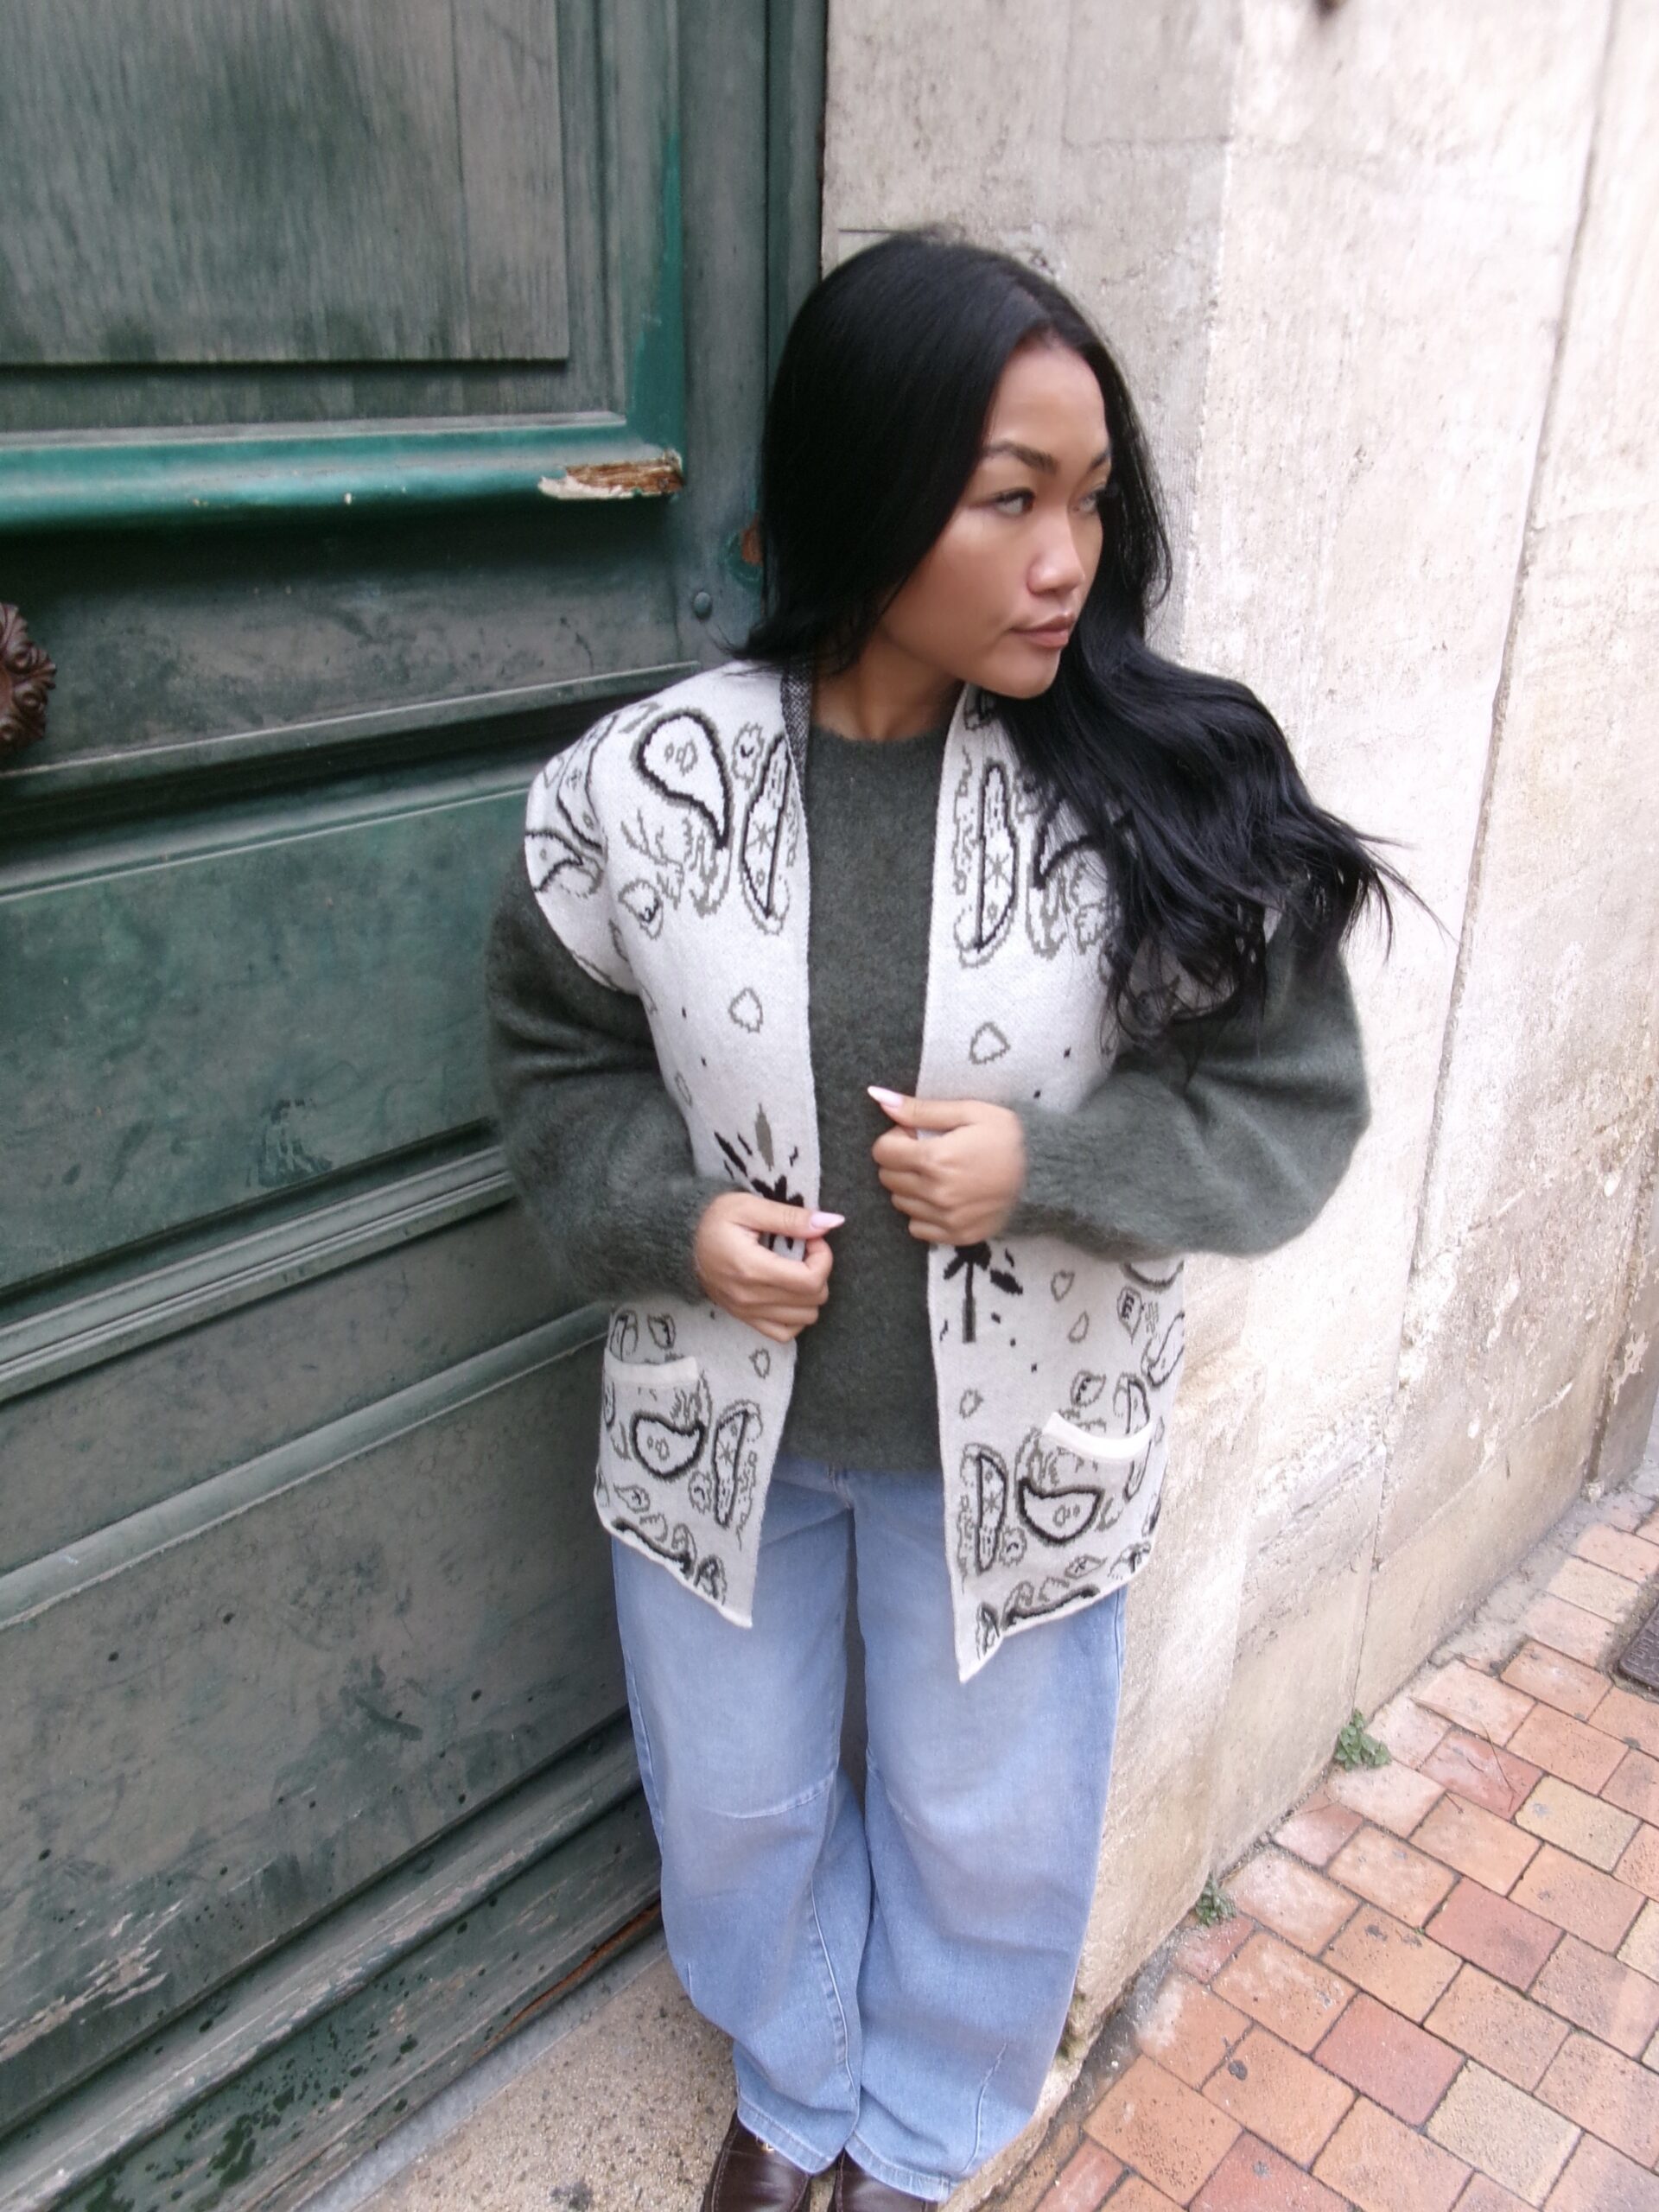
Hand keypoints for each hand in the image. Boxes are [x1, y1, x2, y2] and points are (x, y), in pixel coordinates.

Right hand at [693, 1192, 842, 1343]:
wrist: (680, 1241)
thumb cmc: (713, 1219)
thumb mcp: (749, 1207)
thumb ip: (791, 1218)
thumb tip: (832, 1223)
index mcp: (752, 1269)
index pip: (811, 1281)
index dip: (824, 1258)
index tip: (813, 1240)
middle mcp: (750, 1298)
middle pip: (813, 1300)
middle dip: (819, 1272)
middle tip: (804, 1250)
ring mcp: (747, 1313)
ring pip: (805, 1318)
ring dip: (810, 1293)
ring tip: (796, 1269)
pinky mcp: (745, 1319)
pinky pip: (785, 1333)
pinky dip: (796, 1316)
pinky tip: (789, 1292)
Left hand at [869, 1088, 1026, 1244]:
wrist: (1047, 1177)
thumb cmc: (1010, 1138)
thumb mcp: (970, 1112)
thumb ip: (921, 1109)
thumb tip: (878, 1097)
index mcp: (934, 1159)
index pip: (882, 1152)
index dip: (895, 1138)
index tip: (915, 1135)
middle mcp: (935, 1193)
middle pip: (888, 1177)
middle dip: (900, 1161)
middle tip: (928, 1153)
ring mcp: (945, 1218)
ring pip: (900, 1203)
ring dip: (910, 1187)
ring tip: (938, 1175)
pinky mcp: (956, 1236)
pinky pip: (916, 1228)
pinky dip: (922, 1213)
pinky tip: (943, 1198)